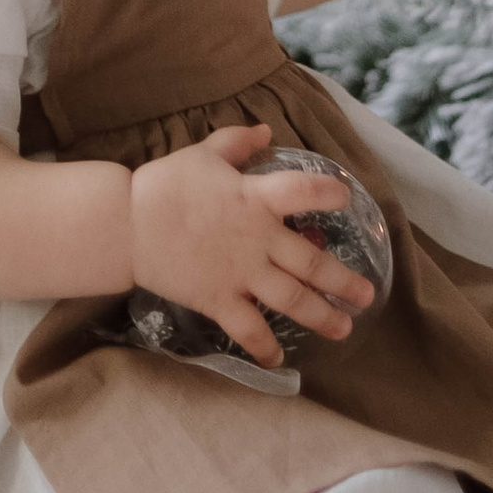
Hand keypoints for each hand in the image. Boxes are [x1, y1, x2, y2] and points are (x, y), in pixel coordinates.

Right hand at [127, 125, 375, 370]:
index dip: (329, 193)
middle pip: (311, 262)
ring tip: (344, 328)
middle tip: (366, 295)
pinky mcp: (219, 299)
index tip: (346, 199)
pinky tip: (278, 360)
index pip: (304, 191)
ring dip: (321, 315)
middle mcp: (257, 238)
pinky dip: (264, 347)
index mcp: (255, 197)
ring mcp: (240, 273)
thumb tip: (266, 132)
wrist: (127, 224)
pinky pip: (249, 329)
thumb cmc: (165, 184)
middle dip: (343, 281)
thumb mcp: (204, 153)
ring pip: (292, 299)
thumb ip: (238, 142)